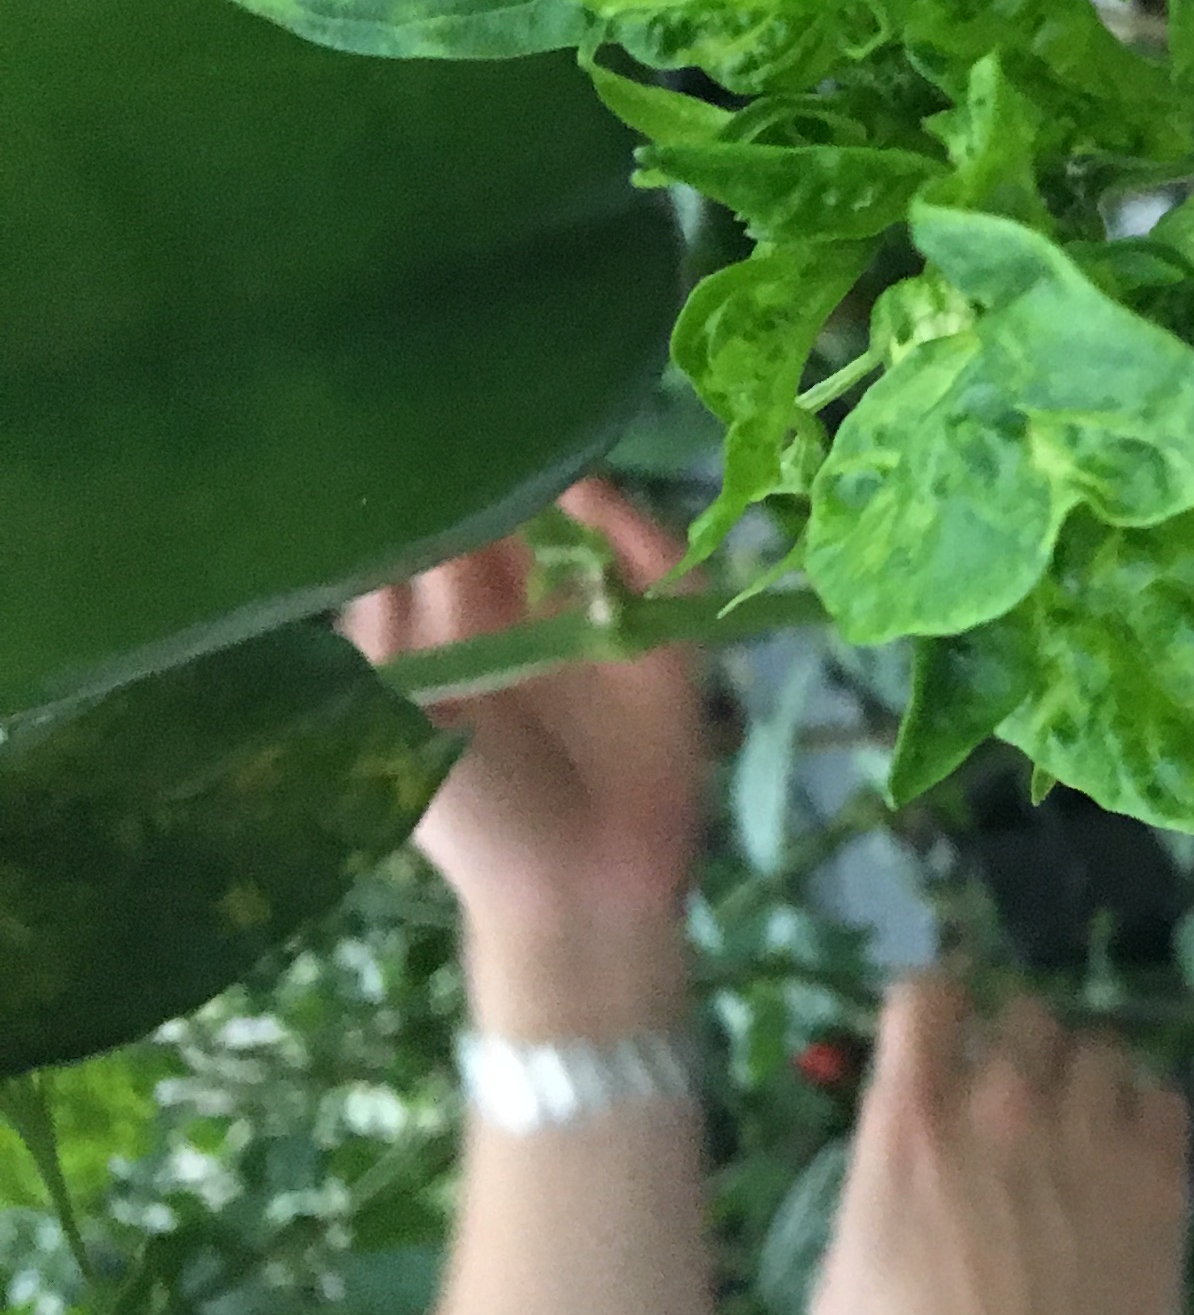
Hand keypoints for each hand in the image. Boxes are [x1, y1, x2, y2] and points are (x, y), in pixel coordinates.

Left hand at [344, 479, 704, 1035]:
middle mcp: (528, 615)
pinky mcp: (672, 642)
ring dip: (576, 495)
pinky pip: (669, 572)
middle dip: (511, 472)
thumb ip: (400, 619)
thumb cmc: (475, 815)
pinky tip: (602, 508)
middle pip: (523, 518)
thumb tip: (408, 517)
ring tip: (548, 464)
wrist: (573, 890)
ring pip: (596, 531)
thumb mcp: (405, 713)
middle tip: (494, 423)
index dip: (440, 485)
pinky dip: (643, 535)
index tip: (428, 433)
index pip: (444, 535)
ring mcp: (603, 623)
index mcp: (452, 631)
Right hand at [810, 975, 1193, 1314]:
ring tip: (1086, 1130)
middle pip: (1028, 1012)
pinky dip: (1148, 1116)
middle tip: (1022, 1099)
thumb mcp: (840, 1290)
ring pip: (1105, 1049)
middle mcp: (1003, 1107)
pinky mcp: (1160, 1173)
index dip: (938, 1006)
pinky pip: (1166, 1097)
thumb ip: (875, 1204)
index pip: (927, 998)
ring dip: (1090, 1080)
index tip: (945, 1032)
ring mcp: (1089, 1134)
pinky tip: (1133, 1157)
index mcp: (912, 1128)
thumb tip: (897, 1179)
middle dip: (1022, 1045)